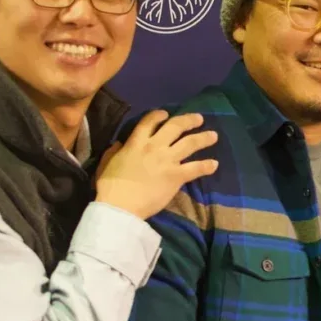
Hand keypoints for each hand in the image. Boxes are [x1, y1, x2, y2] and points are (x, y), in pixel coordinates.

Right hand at [96, 110, 218, 218]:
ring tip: (214, 135)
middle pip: (175, 127)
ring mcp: (167, 160)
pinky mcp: (176, 176)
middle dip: (188, 120)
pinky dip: (206, 166)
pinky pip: (195, 168)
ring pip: (190, 143)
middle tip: (199, 119)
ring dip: (203, 138)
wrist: (121, 206)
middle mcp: (154, 147)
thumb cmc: (110, 187)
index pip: (149, 121)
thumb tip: (119, 144)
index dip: (159, 115)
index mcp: (135, 143)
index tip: (166, 114)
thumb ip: (113, 152)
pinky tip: (214, 164)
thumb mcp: (106, 163)